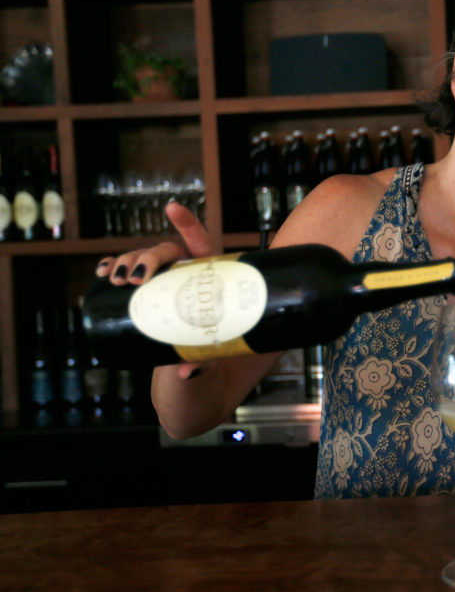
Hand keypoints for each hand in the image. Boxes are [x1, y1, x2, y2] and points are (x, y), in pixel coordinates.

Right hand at [94, 201, 213, 379]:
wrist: (198, 382)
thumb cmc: (214, 365)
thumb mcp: (213, 365)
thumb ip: (204, 368)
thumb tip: (188, 370)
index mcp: (210, 281)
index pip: (200, 245)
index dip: (187, 224)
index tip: (171, 209)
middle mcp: (186, 278)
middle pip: (166, 253)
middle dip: (146, 257)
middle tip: (136, 277)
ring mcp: (164, 287)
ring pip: (143, 262)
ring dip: (126, 262)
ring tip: (116, 277)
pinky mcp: (145, 300)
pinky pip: (128, 276)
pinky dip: (113, 269)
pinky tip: (103, 271)